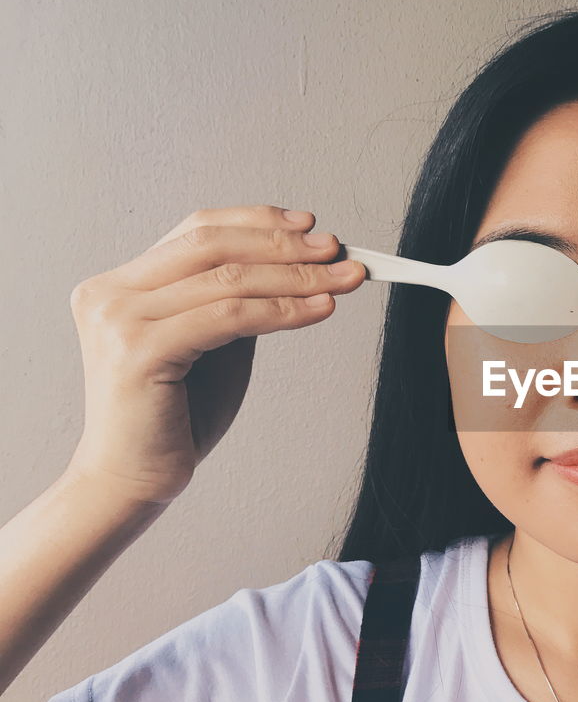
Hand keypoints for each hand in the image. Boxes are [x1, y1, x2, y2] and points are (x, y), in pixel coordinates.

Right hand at [65, 206, 365, 504]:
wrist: (133, 480)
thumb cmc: (176, 417)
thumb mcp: (211, 343)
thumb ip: (235, 301)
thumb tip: (298, 263)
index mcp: (120, 284)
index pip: (197, 230)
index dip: (258, 222)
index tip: (312, 225)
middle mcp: (110, 293)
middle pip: (212, 244)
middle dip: (284, 245)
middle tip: (338, 249)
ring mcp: (119, 319)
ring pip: (228, 278)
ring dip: (296, 276)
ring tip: (343, 278)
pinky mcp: (138, 351)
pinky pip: (229, 317)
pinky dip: (283, 310)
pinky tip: (320, 310)